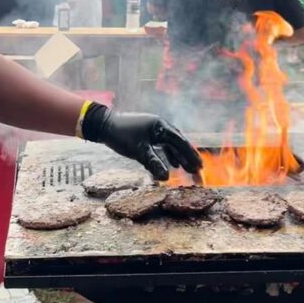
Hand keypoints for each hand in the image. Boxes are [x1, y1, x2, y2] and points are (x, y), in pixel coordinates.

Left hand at [81, 103, 201, 179]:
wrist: (103, 125)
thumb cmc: (121, 135)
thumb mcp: (138, 151)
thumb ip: (153, 163)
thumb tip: (167, 178)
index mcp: (161, 127)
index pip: (181, 143)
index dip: (191, 156)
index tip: (200, 167)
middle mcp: (161, 126)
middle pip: (179, 144)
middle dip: (189, 158)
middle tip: (198, 171)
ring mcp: (154, 129)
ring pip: (172, 145)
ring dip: (180, 157)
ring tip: (189, 169)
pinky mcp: (148, 134)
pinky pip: (164, 145)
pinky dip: (170, 154)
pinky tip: (173, 164)